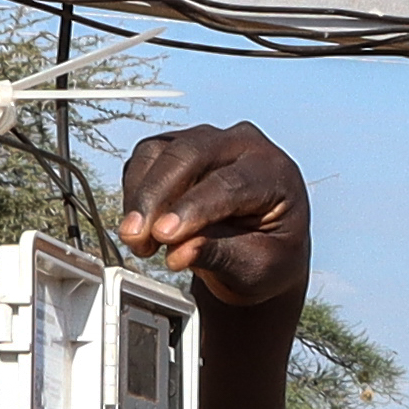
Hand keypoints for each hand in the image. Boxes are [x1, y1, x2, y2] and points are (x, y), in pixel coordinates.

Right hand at [113, 121, 310, 319]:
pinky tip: (138, 224)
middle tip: (135, 236)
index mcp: (275, 172)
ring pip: (161, 151)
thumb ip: (220, 256)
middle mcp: (244, 145)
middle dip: (156, 195)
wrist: (258, 251)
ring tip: (137, 241)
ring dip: (140, 195)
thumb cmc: (267, 258)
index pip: (230, 183)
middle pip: (191, 153)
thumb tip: (179, 252)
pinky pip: (146, 158)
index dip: (193, 208)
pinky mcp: (178, 148)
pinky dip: (134, 190)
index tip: (164, 235)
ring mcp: (209, 140)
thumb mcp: (257, 268)